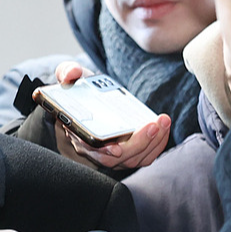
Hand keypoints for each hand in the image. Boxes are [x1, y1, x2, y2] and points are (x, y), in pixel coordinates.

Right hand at [46, 62, 171, 170]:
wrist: (88, 98)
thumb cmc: (78, 89)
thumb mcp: (69, 76)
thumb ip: (67, 72)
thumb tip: (72, 73)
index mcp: (77, 132)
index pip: (88, 149)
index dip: (102, 151)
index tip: (116, 148)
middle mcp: (93, 149)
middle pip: (115, 159)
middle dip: (137, 144)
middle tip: (153, 125)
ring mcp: (112, 154)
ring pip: (133, 160)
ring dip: (152, 143)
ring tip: (163, 121)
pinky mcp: (128, 152)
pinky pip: (144, 156)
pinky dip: (157, 144)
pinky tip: (164, 127)